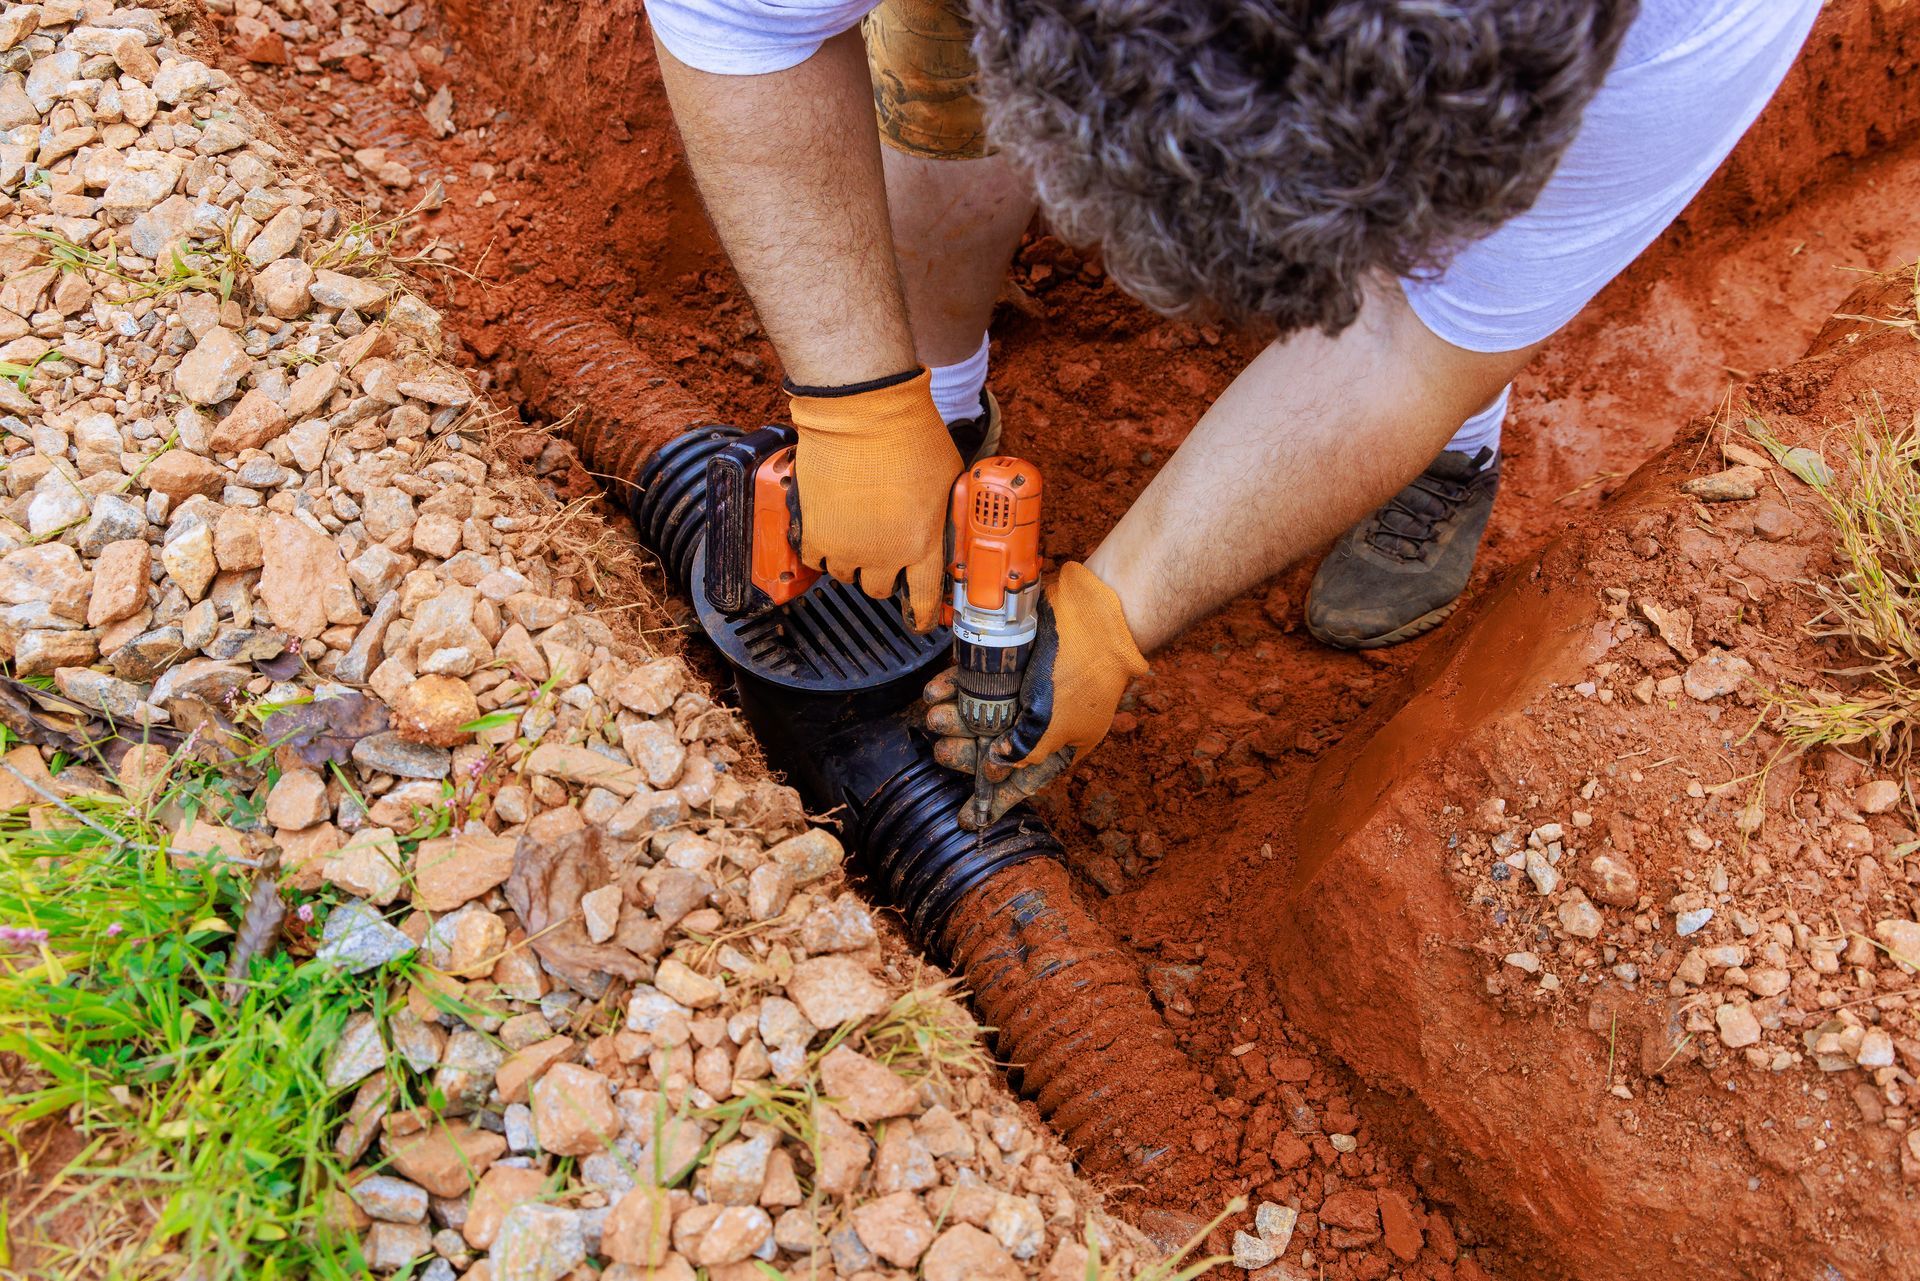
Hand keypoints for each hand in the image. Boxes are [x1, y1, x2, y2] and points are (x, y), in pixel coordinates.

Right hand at [788, 369, 960, 631]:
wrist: (863, 413)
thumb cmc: (912, 437)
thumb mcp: (949, 479)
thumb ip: (945, 513)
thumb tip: (948, 525)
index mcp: (923, 545)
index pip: (923, 598)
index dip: (921, 614)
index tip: (919, 619)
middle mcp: (884, 554)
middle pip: (879, 589)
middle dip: (883, 574)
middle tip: (882, 551)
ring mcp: (846, 546)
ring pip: (845, 574)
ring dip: (852, 560)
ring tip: (855, 532)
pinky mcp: (814, 531)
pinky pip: (815, 558)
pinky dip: (821, 548)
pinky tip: (830, 528)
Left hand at [923, 562, 1148, 826]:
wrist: (1096, 610)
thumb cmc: (1084, 673)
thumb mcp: (1056, 725)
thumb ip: (1025, 753)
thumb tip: (994, 768)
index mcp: (1061, 743)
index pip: (1025, 781)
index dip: (996, 801)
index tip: (967, 819)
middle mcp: (1040, 719)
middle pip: (994, 745)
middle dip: (965, 751)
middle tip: (942, 750)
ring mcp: (1024, 688)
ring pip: (979, 711)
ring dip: (953, 717)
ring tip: (933, 715)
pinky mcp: (1008, 659)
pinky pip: (974, 679)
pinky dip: (954, 686)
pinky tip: (936, 690)